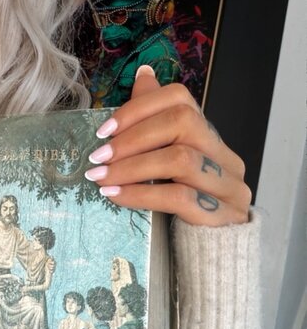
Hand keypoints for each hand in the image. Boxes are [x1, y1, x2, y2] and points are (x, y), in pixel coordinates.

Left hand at [84, 65, 251, 226]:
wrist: (208, 254)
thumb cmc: (180, 204)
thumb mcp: (164, 160)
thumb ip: (155, 122)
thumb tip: (144, 73)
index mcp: (209, 136)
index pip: (181, 99)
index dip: (139, 108)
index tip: (103, 130)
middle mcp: (225, 156)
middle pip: (183, 124)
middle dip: (134, 138)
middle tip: (98, 156)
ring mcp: (229, 186)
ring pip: (181, 159)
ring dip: (132, 167)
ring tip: (100, 178)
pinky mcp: (223, 217)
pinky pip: (180, 198)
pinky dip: (141, 194)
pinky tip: (114, 197)